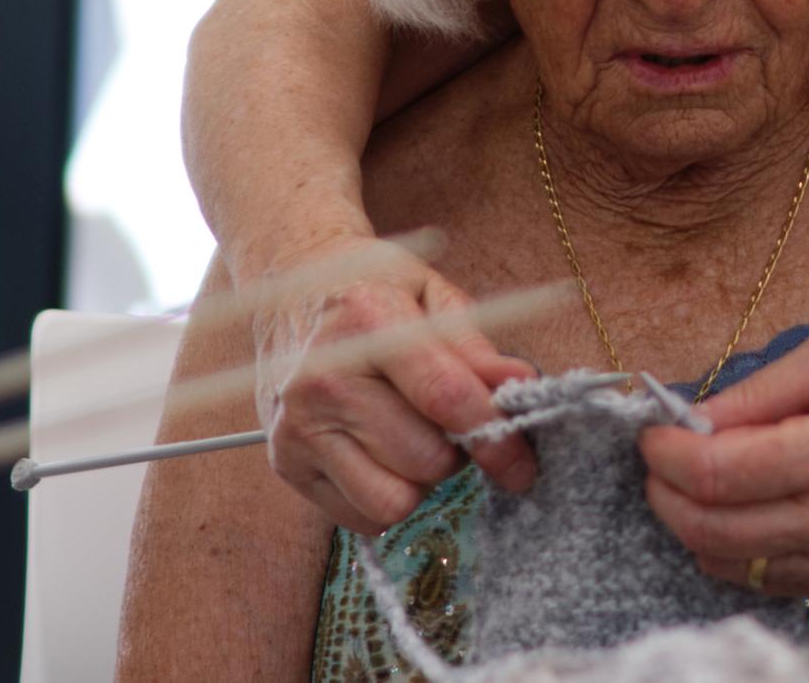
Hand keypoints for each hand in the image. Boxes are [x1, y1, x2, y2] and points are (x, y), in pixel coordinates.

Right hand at [249, 232, 539, 532]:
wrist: (286, 290)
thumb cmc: (372, 292)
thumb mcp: (431, 297)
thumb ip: (476, 348)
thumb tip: (523, 384)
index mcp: (367, 322)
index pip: (445, 397)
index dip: (495, 437)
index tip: (523, 465)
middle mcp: (323, 379)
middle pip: (425, 460)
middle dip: (456, 451)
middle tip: (448, 423)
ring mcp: (298, 427)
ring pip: (393, 501)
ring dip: (420, 481)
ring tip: (414, 438)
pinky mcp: (285, 464)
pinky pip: (360, 518)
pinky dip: (386, 497)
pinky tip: (382, 455)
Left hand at [640, 322, 808, 598]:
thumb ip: (762, 389)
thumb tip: (694, 417)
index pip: (716, 473)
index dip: (666, 454)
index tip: (653, 432)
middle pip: (709, 530)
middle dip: (665, 494)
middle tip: (662, 459)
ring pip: (728, 563)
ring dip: (692, 525)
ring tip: (699, 482)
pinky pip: (766, 580)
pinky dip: (733, 549)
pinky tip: (740, 509)